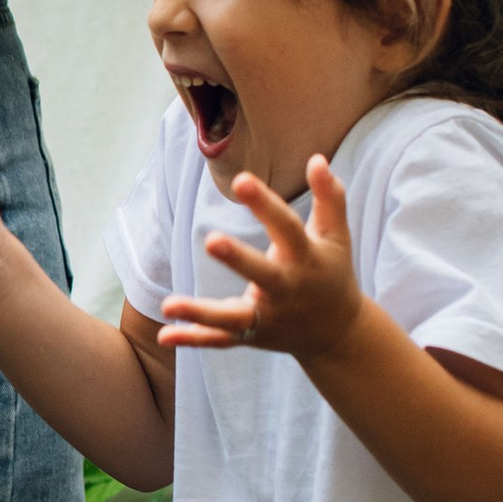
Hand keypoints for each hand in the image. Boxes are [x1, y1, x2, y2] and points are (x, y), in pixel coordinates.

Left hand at [158, 158, 363, 356]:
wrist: (338, 332)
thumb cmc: (330, 271)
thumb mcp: (336, 236)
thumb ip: (330, 198)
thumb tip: (316, 160)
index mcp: (306, 258)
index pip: (286, 228)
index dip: (265, 204)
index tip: (241, 180)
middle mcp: (286, 289)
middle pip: (262, 274)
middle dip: (238, 259)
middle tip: (211, 240)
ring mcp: (268, 316)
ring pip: (234, 318)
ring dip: (201, 313)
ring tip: (168, 305)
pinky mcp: (252, 336)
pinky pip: (220, 340)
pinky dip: (194, 340)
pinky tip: (164, 337)